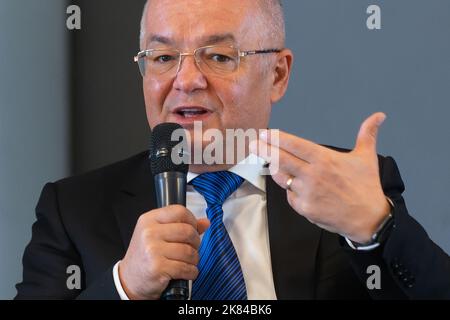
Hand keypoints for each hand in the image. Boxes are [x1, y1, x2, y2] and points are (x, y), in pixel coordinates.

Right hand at [119, 205, 209, 299]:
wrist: (129, 279)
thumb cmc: (145, 255)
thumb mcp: (159, 234)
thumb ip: (182, 225)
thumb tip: (205, 222)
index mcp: (149, 220)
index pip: (179, 211)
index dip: (192, 220)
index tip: (193, 229)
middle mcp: (149, 233)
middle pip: (187, 231)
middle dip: (195, 242)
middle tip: (191, 248)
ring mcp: (152, 250)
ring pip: (189, 251)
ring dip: (194, 259)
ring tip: (187, 262)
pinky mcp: (157, 267)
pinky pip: (186, 268)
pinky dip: (191, 272)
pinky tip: (186, 272)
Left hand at [250, 112, 390, 243]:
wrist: (369, 219)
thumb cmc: (366, 187)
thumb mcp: (367, 157)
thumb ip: (367, 134)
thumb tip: (379, 116)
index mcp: (325, 160)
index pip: (295, 145)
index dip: (278, 138)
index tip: (266, 133)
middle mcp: (313, 175)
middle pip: (281, 160)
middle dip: (264, 150)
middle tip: (253, 143)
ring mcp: (307, 193)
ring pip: (282, 178)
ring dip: (276, 170)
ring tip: (271, 163)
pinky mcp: (304, 208)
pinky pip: (290, 196)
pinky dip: (291, 191)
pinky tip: (298, 188)